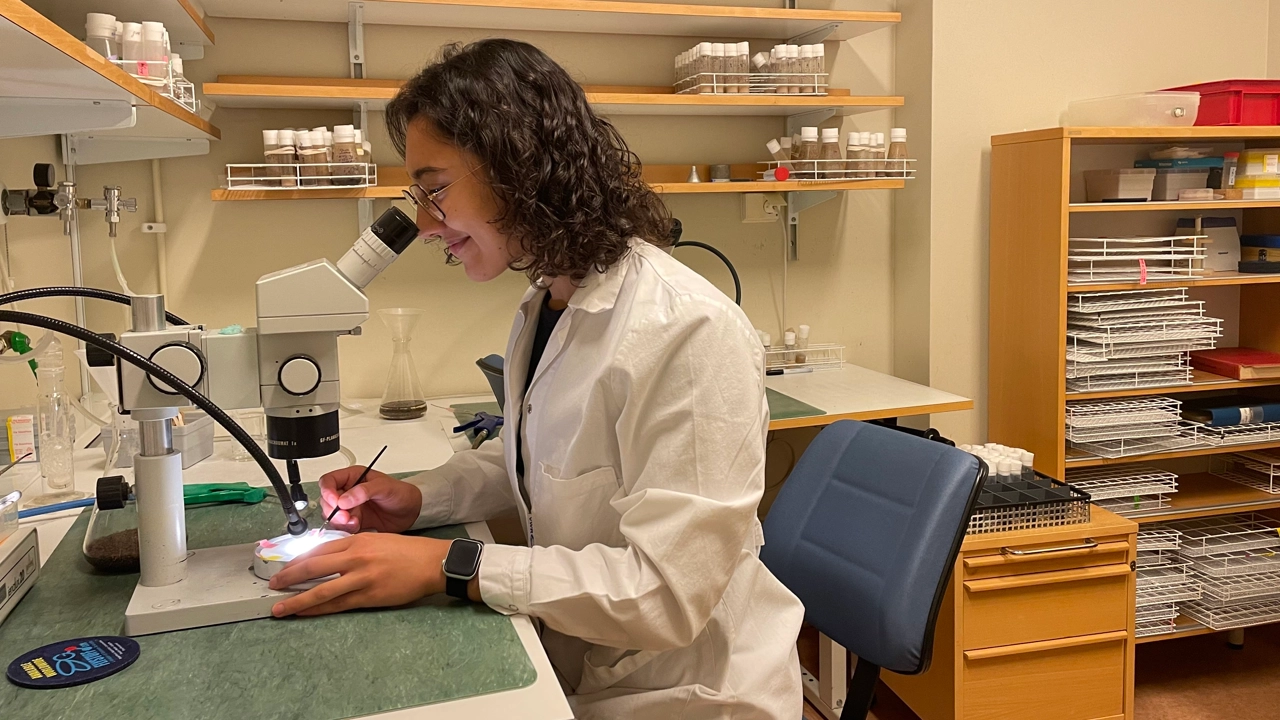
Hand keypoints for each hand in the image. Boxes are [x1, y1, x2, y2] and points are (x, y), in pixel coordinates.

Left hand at [269, 533, 448, 616]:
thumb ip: (354, 548)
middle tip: (273, 586)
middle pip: (312, 567)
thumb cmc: (408, 552)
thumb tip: (330, 559)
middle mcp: (355, 557)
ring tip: (280, 608)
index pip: (318, 550)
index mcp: (356, 540)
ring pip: (320, 590)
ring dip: (296, 601)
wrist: (432, 563)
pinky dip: (318, 610)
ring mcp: (361, 577)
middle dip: (288, 578)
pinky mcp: (369, 595)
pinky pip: (338, 605)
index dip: (297, 561)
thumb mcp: (377, 540)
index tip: (284, 568)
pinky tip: (306, 613)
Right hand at [319, 466, 421, 532]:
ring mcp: (350, 508)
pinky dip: (346, 529)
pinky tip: (357, 527)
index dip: (328, 491)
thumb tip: (344, 499)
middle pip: (327, 500)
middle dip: (333, 510)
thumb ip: (364, 491)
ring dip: (339, 521)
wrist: (412, 511)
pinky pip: (341, 527)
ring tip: (355, 522)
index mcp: (353, 477)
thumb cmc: (401, 493)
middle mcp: (348, 492)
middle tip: (346, 516)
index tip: (336, 502)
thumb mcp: (384, 487)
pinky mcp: (354, 522)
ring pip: (332, 516)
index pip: (329, 481)